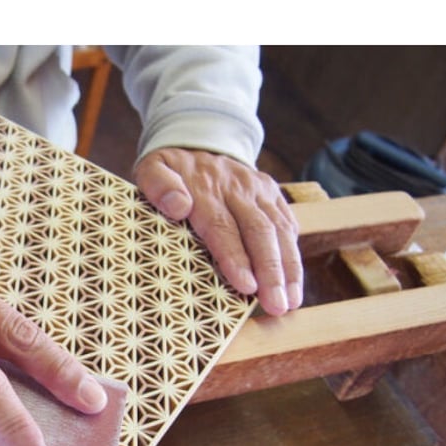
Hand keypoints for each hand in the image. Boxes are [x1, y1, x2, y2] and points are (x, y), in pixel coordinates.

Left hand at [135, 148, 301, 315]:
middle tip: (276, 305)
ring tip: (290, 302)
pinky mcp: (273, 195)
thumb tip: (177, 206)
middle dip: (270, 271)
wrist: (200, 140)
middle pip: (259, 232)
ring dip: (288, 269)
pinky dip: (293, 255)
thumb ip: (157, 184)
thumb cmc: (171, 170)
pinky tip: (294, 283)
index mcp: (205, 188)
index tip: (245, 285)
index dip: (235, 257)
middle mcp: (238, 188)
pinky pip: (288, 224)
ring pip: (280, 231)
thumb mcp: (151, 168)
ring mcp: (259, 191)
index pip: (222, 227)